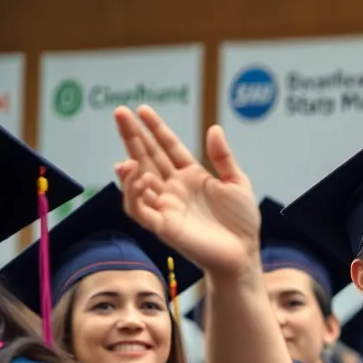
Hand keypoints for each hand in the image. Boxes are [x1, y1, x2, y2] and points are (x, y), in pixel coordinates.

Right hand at [114, 105, 260, 278]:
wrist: (244, 253)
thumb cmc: (242, 222)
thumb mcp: (237, 182)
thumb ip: (223, 157)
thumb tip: (214, 128)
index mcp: (191, 175)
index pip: (167, 147)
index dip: (155, 128)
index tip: (141, 109)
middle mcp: (174, 188)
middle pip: (147, 157)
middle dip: (132, 136)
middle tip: (119, 113)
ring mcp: (166, 206)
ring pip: (137, 183)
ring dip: (130, 169)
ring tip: (129, 159)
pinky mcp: (163, 226)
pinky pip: (139, 209)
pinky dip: (135, 193)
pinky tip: (140, 177)